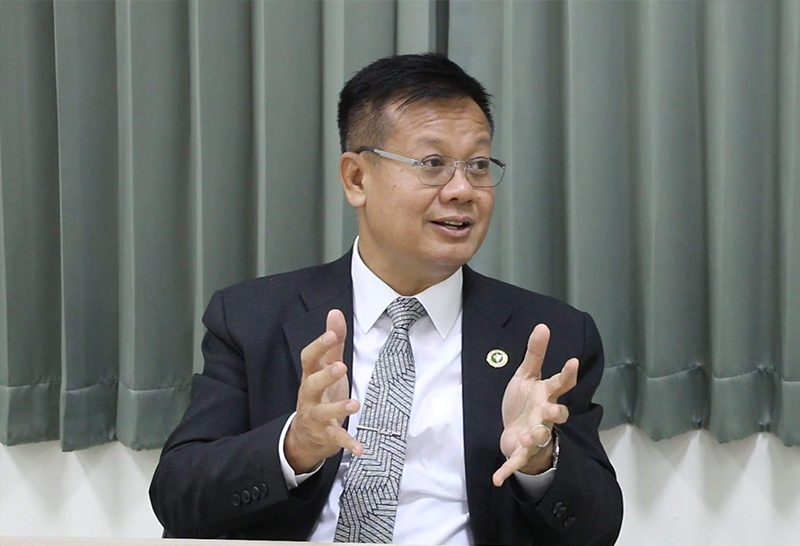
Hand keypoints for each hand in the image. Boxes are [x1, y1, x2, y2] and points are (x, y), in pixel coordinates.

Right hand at [284, 309, 363, 472]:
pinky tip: (361, 447)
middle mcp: (310, 396)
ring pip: (323, 412)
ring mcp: (316, 417)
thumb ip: (332, 342)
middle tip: (341, 367)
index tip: (331, 334)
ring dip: (339, 409)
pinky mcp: (325, 436)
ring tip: (355, 404)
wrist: (304, 436)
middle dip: (326, 376)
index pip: (309, 359)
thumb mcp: (326, 367)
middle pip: (312, 384)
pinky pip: (336, 440)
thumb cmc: (320, 395)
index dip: (319, 346)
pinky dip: (348, 443)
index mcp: (311, 376)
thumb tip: (335, 312)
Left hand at [493, 323, 578, 486]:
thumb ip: (535, 353)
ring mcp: (535, 434)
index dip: (567, 374)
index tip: (573, 361)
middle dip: (556, 413)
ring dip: (534, 437)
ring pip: (540, 437)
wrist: (518, 431)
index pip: (560, 384)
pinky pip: (516, 461)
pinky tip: (497, 479)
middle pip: (555, 415)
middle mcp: (545, 416)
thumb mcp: (527, 375)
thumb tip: (542, 326)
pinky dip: (507, 470)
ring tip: (528, 435)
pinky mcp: (521, 451)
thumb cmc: (526, 402)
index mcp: (546, 396)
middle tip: (553, 409)